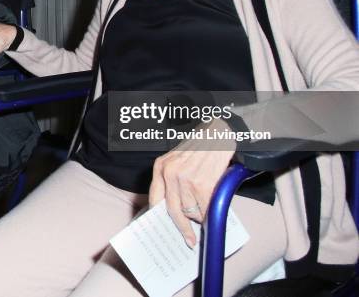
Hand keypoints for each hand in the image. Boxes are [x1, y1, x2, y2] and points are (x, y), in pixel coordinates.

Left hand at [149, 119, 235, 247]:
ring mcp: (186, 180)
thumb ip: (172, 180)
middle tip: (189, 240)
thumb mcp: (177, 159)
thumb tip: (176, 209)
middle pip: (172, 210)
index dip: (159, 216)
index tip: (163, 229)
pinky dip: (209, 215)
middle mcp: (170, 173)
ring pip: (190, 211)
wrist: (218, 133)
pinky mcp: (203, 185)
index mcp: (161, 166)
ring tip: (204, 215)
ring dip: (198, 218)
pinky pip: (204, 210)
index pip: (155, 198)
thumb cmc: (200, 147)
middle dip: (181, 228)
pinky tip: (212, 212)